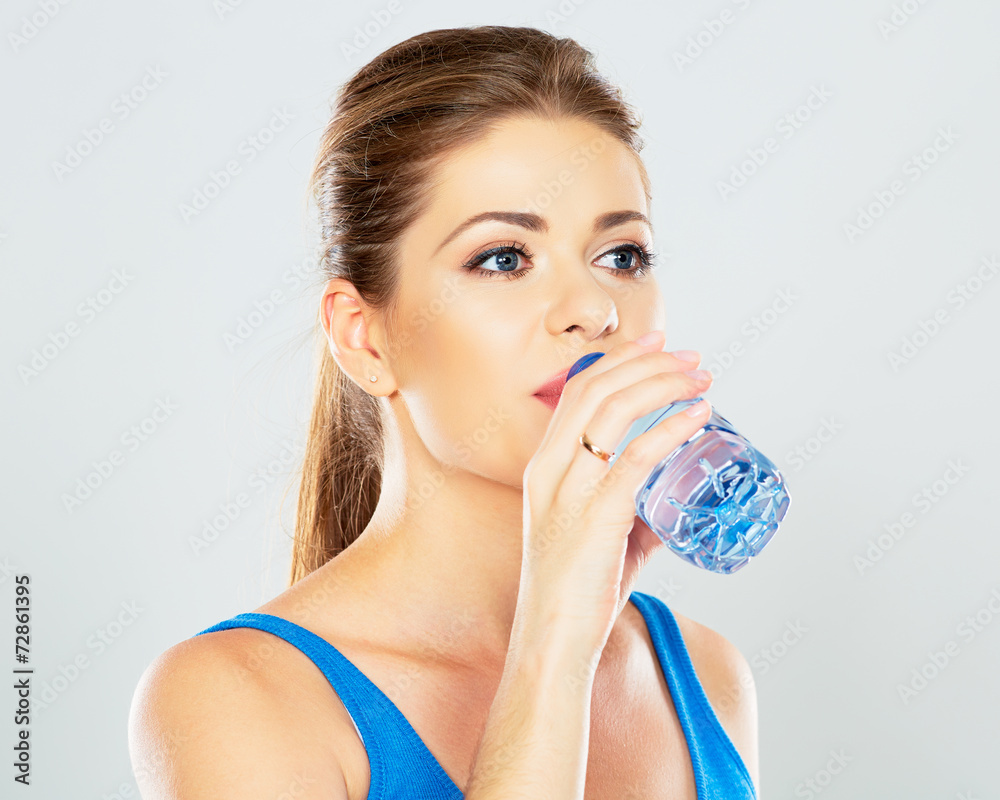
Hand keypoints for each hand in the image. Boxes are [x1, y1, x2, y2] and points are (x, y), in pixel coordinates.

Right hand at [517, 330, 712, 655]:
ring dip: (663, 384)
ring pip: (613, 410)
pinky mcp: (594, 515)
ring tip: (701, 378)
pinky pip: (635, 456)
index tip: (657, 343)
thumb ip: (633, 512)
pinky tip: (698, 416)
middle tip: (691, 357)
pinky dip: (671, 428)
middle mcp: (549, 469)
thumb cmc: (576, 592)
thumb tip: (673, 503)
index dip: (619, 359)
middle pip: (596, 388)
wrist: (553, 640)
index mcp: (543, 466)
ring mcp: (568, 490)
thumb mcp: (602, 537)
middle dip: (648, 361)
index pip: (578, 391)